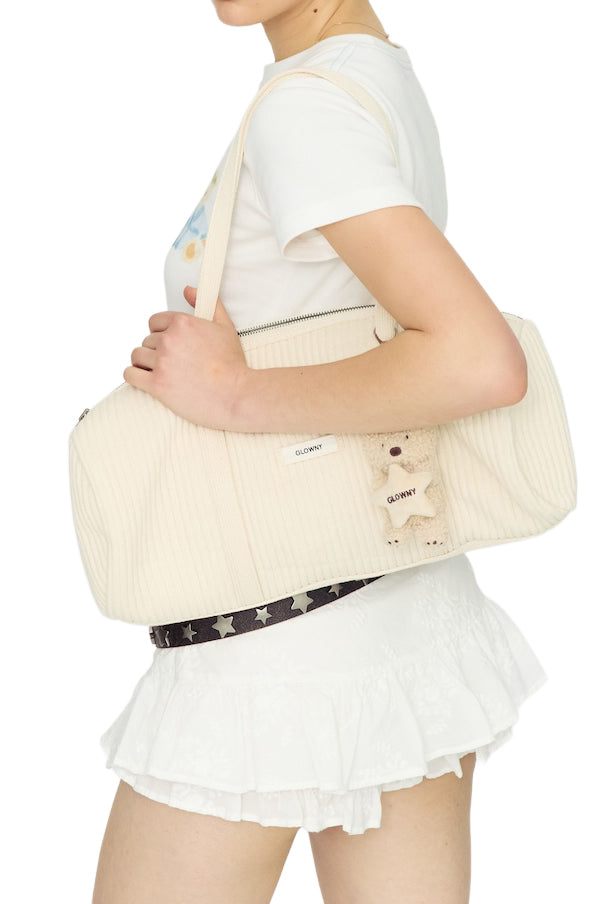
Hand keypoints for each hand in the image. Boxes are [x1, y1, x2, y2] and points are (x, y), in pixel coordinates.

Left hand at [123, 286, 248, 429]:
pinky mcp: (156, 384)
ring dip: (144, 363)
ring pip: (137, 356)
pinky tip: (143, 379)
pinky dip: (134, 376)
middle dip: (156, 351)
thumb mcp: (225, 327)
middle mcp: (169, 339)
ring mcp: (161, 362)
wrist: (235, 395)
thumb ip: (208, 304)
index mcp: (183, 323)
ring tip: (159, 371)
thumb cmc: (232, 364)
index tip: (169, 344)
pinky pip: (130, 374)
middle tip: (171, 363)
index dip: (161, 333)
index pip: (155, 321)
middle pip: (147, 340)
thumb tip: (189, 290)